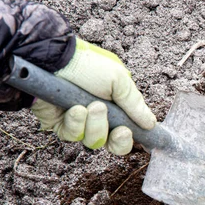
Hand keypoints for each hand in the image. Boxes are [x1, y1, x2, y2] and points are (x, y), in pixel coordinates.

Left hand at [31, 39, 155, 154]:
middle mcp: (99, 117)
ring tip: (92, 105)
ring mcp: (80, 122)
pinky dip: (76, 122)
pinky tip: (74, 108)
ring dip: (96, 124)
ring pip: (94, 141)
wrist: (52, 60)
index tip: (137, 135)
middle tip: (121, 129)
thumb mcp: (120, 80)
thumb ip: (136, 105)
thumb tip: (151, 124)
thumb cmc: (87, 64)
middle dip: (119, 139)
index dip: (132, 137)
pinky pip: (73, 136)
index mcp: (116, 106)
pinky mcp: (60, 126)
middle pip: (114, 145)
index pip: (129, 131)